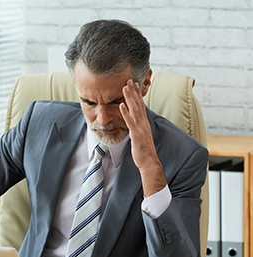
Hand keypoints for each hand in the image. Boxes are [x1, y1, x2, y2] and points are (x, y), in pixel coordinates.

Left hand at [119, 79, 166, 196]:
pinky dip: (126, 113)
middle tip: (129, 80)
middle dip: (133, 92)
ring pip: (134, 110)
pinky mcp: (136, 135)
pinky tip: (121, 106)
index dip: (137, 94)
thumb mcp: (141, 136)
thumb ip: (138, 128)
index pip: (140, 106)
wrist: (149, 162)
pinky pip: (130, 122)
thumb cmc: (144, 151)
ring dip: (130, 98)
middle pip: (138, 104)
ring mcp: (140, 128)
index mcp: (144, 123)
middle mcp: (143, 123)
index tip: (134, 84)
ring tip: (125, 87)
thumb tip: (135, 123)